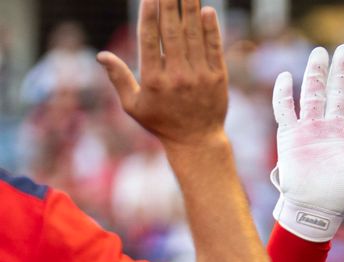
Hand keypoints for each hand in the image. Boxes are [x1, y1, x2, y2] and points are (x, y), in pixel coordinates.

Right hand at [98, 0, 228, 147]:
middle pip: (171, 33)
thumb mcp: (133, 106)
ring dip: (190, 10)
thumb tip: (101, 55)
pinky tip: (208, 11)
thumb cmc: (161, 123)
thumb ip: (118, 79)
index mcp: (153, 80)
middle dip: (169, 5)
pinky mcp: (218, 79)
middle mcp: (177, 76)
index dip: (149, 15)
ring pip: (194, 37)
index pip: (149, 40)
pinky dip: (211, 30)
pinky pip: (214, 50)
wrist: (197, 141)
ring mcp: (200, 77)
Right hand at [273, 44, 343, 241]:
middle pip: (339, 91)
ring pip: (314, 93)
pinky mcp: (291, 135)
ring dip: (316, 73)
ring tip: (320, 53)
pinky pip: (285, 109)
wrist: (316, 208)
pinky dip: (284, 93)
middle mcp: (333, 126)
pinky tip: (286, 76)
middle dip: (342, 70)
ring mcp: (311, 128)